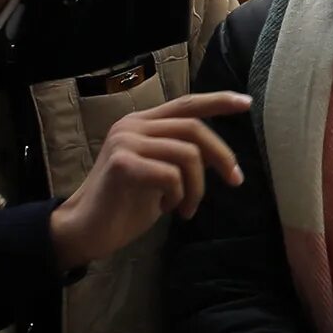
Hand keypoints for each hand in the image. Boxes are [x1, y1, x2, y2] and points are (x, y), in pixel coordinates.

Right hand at [48, 91, 251, 267]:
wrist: (86, 231)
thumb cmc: (124, 205)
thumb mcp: (161, 175)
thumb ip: (182, 156)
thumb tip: (219, 155)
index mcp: (143, 124)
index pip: (186, 104)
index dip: (218, 101)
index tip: (246, 103)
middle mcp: (133, 125)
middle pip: (194, 129)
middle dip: (222, 156)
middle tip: (235, 181)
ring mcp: (126, 141)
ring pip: (188, 154)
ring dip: (197, 187)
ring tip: (187, 208)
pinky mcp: (122, 163)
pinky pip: (171, 174)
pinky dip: (178, 195)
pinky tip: (167, 209)